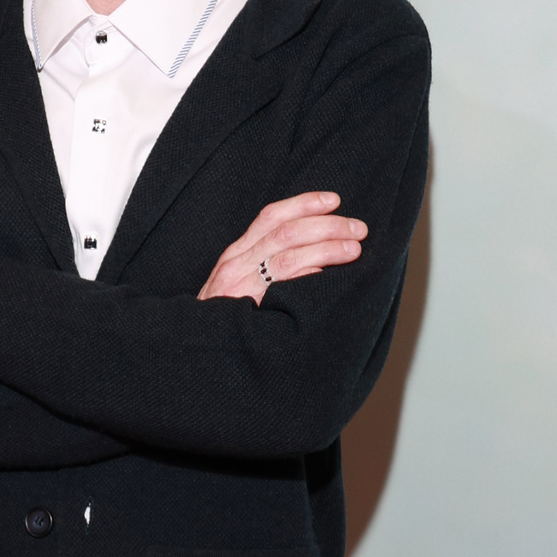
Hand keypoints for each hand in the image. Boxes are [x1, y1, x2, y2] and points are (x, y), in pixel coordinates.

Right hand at [197, 191, 365, 304]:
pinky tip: (327, 274)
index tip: (334, 200)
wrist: (198, 356)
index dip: (304, 203)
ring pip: (288, 256)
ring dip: (326, 248)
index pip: (271, 216)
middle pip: (286, 232)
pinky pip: (282, 288)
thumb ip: (263, 263)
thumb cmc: (225, 318)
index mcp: (236, 254)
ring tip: (354, 250)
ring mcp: (241, 287)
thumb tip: (312, 249)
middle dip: (327, 226)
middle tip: (358, 228)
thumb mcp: (237, 282)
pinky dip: (307, 276)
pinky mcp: (247, 311)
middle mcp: (236, 265)